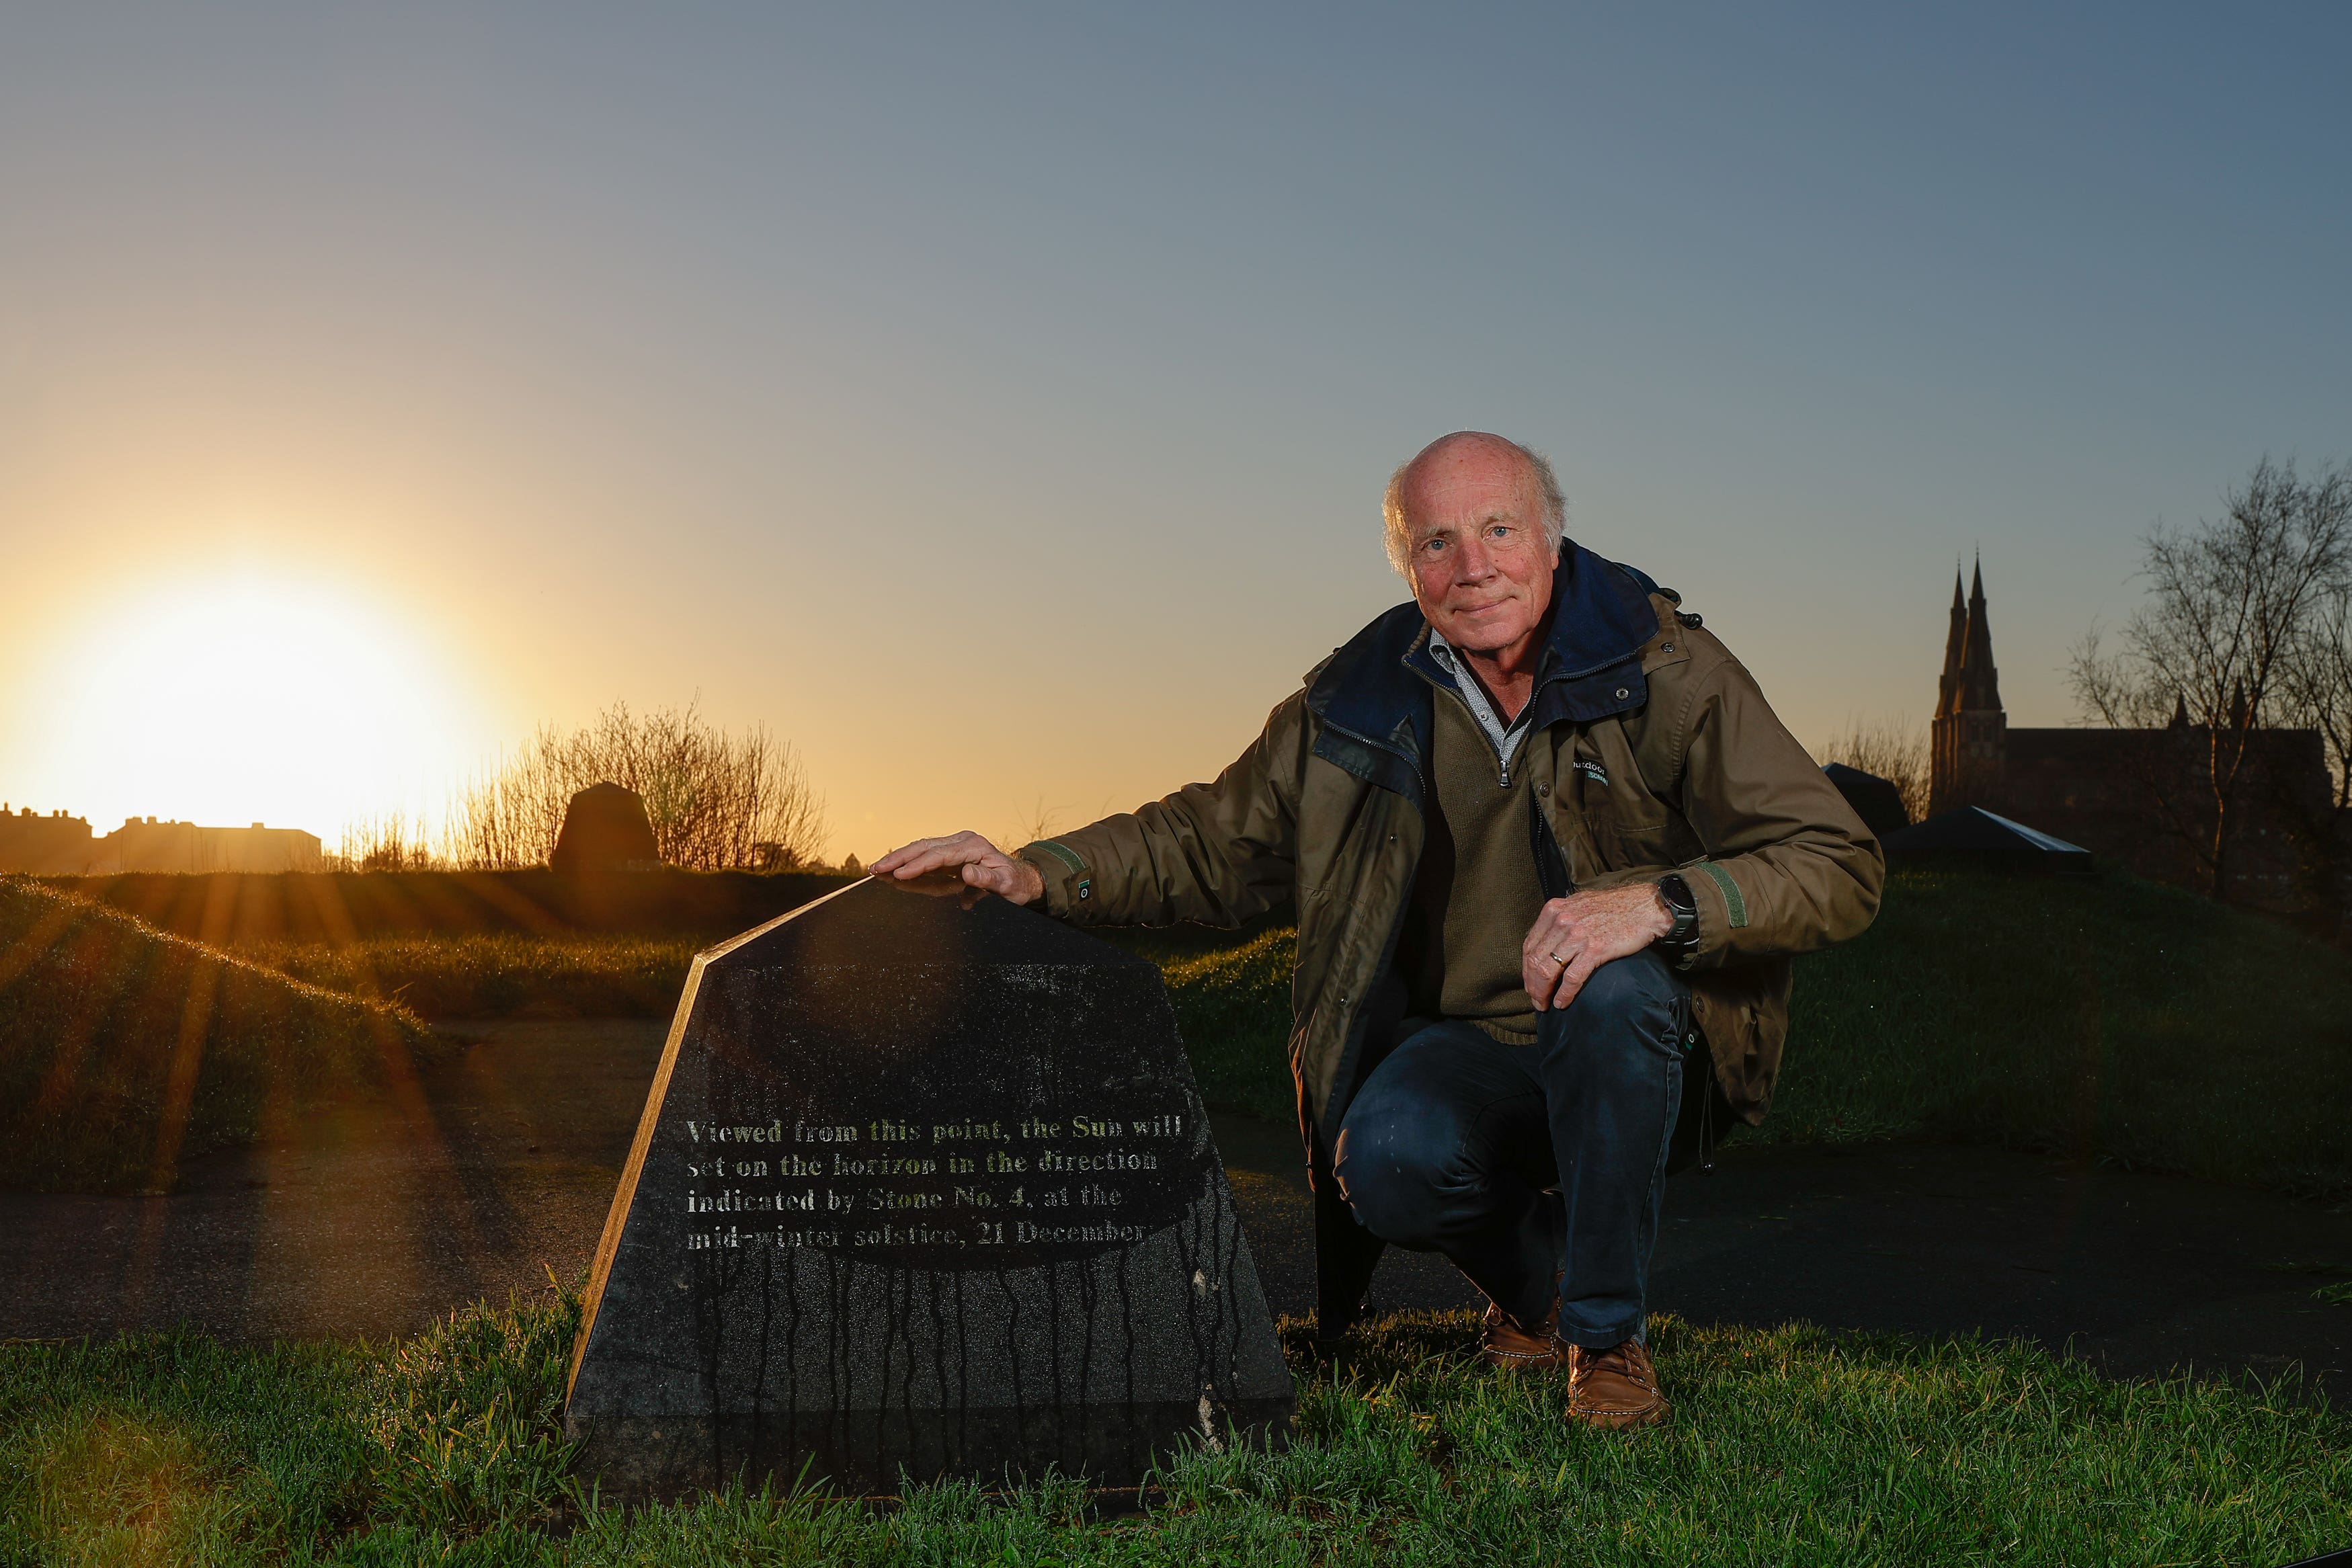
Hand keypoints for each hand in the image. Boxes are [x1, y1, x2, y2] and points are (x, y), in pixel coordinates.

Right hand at [871, 831, 1046, 906]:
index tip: (898, 874)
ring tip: (877, 868)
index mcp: (973, 845)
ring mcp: (955, 845)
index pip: (939, 855)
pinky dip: (908, 862)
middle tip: (876, 868)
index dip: (917, 865)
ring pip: (921, 848)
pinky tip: (892, 868)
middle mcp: (962, 841)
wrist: (1022, 879)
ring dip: (899, 858)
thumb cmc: (1014, 883)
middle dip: (899, 857)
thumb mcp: (1005, 884)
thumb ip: (986, 878)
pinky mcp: (950, 853)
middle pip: (924, 847)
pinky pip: (925, 856)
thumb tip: (966, 872)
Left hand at [1521, 883, 1673, 1011]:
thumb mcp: (1579, 903)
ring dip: (1543, 992)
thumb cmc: (1615, 906)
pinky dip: (1564, 994)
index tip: (1530, 983)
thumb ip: (1561, 918)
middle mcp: (1562, 921)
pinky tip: (1562, 1002)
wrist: (1645, 906)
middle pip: (1535, 960)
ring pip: (1548, 971)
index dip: (1526, 969)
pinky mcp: (1595, 949)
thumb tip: (1547, 938)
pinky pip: (1572, 978)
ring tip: (1545, 1004)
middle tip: (1536, 999)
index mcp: (1554, 910)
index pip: (1529, 945)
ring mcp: (1577, 935)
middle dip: (1532, 985)